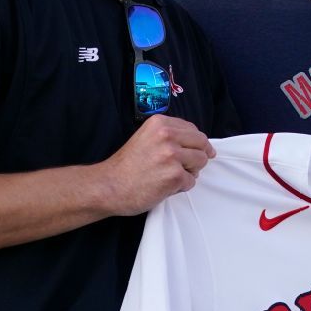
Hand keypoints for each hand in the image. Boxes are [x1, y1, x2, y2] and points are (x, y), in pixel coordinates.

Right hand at [101, 115, 215, 215]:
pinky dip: (181, 187)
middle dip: (197, 156)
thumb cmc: (126, 166)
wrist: (108, 186)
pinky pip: (192, 181)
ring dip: (190, 172)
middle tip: (186, 167)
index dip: (196, 143)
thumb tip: (198, 144)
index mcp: (160, 123)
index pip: (193, 129)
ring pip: (201, 161)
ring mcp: (172, 155)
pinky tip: (164, 186)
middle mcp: (167, 135)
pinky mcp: (174, 175)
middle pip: (202, 144)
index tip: (196, 151)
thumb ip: (169, 136)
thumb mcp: (146, 138)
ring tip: (170, 176)